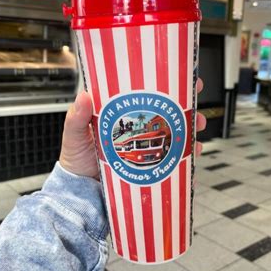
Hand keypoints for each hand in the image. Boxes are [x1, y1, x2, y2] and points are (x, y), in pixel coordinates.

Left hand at [59, 79, 206, 178]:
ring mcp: (145, 151)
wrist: (80, 192)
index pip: (147, 97)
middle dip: (187, 112)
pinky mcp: (149, 169)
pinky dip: (185, 165)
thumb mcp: (74, 135)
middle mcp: (137, 132)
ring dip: (190, 136)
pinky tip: (190, 164)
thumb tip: (85, 96)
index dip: (167, 87)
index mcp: (123, 117)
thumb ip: (77, 118)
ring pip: (174, 140)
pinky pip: (172, 166)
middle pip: (167, 117)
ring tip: (196, 136)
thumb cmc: (75, 159)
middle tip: (196, 111)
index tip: (183, 79)